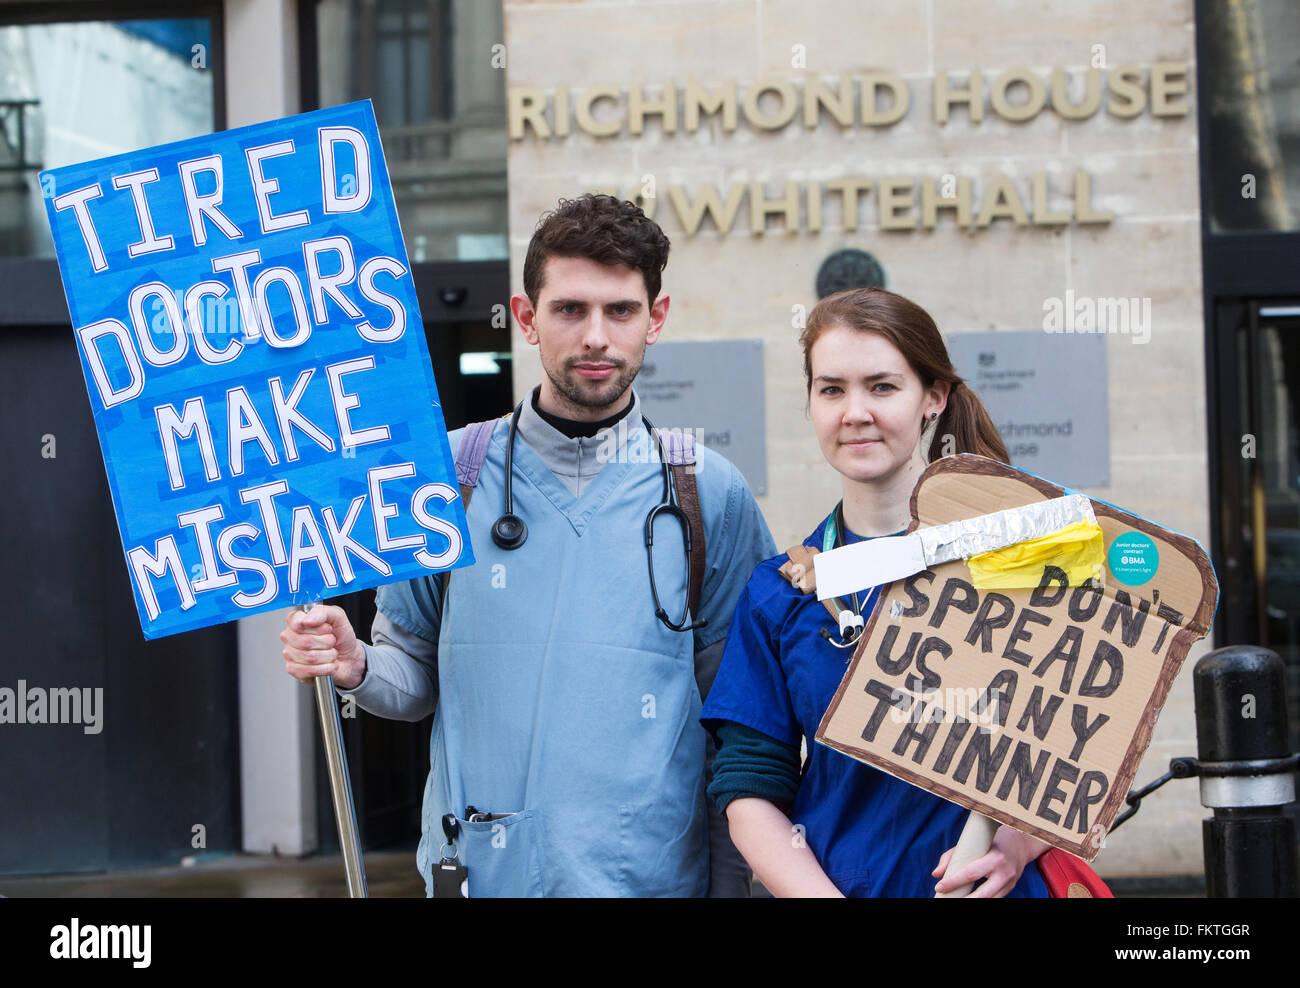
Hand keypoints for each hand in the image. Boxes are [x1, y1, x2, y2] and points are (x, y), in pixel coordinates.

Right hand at [280, 605, 366, 689]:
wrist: (349, 657)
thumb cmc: (341, 636)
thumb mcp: (338, 617)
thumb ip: (323, 612)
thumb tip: (307, 619)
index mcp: (297, 620)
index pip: (296, 621)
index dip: (317, 627)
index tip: (327, 628)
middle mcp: (290, 636)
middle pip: (305, 641)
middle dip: (327, 642)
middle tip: (331, 641)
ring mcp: (289, 653)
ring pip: (309, 657)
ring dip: (328, 656)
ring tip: (331, 653)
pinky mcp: (293, 670)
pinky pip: (308, 670)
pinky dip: (325, 668)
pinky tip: (328, 664)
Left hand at [932, 825, 1049, 897]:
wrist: (1020, 843)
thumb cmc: (991, 840)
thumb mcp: (973, 843)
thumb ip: (953, 856)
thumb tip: (936, 874)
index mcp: (996, 858)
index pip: (971, 874)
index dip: (954, 882)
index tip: (939, 887)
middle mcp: (1005, 873)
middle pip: (982, 894)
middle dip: (963, 899)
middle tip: (945, 898)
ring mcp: (1010, 883)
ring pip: (989, 900)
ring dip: (972, 901)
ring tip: (956, 899)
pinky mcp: (1010, 888)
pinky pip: (994, 898)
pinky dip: (981, 900)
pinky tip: (969, 898)